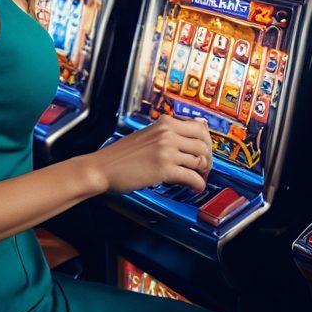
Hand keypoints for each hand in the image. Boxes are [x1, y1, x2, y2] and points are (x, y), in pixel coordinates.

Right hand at [90, 115, 212, 195]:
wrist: (103, 167)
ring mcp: (166, 150)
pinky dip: (198, 184)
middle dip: (208, 159)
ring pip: (199, 160)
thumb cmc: (123, 154)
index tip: (206, 152)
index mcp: (165, 122)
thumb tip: (192, 134)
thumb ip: (168, 133)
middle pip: (203, 144)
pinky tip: (195, 188)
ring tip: (197, 179)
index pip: (200, 127)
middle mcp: (168, 133)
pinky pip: (192, 177)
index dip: (207, 142)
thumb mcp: (148, 135)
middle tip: (203, 169)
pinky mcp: (164, 169)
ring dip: (202, 173)